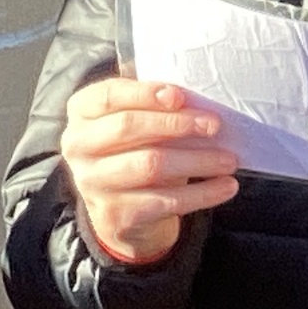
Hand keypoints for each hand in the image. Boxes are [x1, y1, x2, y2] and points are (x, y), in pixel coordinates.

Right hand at [61, 78, 239, 263]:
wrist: (119, 210)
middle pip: (128, 128)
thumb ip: (154, 104)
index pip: (109, 96)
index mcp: (81, 113)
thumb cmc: (133, 147)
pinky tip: (226, 186)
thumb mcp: (135, 120)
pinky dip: (202, 193)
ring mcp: (93, 183)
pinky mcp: (115, 214)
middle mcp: (78, 147)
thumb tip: (197, 100)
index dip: (144, 94)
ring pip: (150, 165)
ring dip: (197, 160)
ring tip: (228, 159)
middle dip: (176, 124)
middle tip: (213, 125)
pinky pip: (165, 201)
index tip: (179, 96)